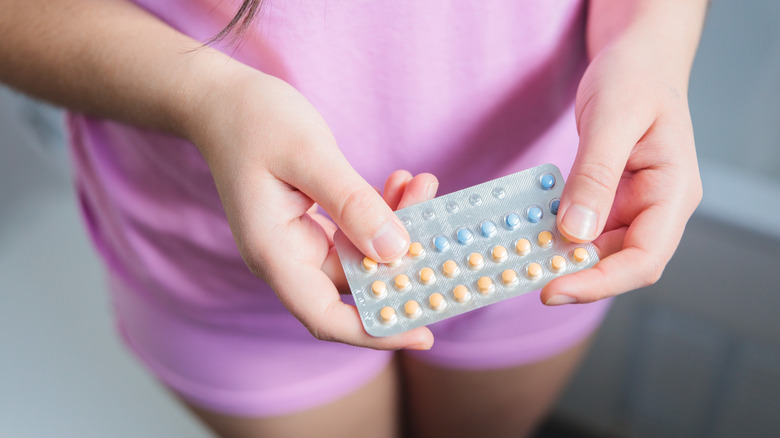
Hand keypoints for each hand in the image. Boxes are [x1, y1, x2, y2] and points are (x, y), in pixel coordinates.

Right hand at [189, 67, 436, 348]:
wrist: (221, 100)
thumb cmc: (253, 120)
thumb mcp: (308, 154)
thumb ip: (352, 203)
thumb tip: (396, 249)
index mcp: (274, 253)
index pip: (326, 316)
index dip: (376, 331)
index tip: (424, 334)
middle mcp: (287, 257)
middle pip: (355, 285)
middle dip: (403, 261)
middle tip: (441, 229)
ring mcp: (300, 242)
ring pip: (363, 254)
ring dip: (398, 226)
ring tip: (422, 185)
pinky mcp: (313, 223)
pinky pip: (358, 230)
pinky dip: (383, 210)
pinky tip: (403, 181)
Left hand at [541, 35, 702, 304]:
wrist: (638, 57)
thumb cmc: (636, 76)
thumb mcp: (614, 117)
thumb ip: (595, 175)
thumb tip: (576, 233)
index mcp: (673, 192)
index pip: (645, 258)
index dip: (601, 282)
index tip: (554, 289)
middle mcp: (658, 208)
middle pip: (620, 263)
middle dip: (574, 274)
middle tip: (523, 274)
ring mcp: (634, 206)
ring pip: (598, 251)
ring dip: (562, 257)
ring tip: (520, 256)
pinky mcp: (610, 201)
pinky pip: (584, 229)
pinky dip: (556, 234)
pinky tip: (529, 232)